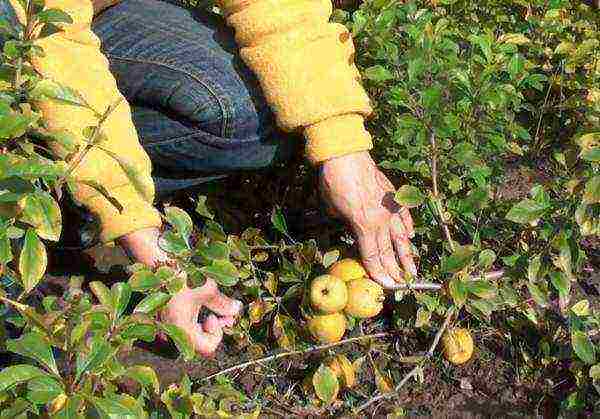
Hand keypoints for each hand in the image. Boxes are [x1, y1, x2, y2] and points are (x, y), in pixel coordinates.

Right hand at [118, 227, 242, 356]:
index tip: (217, 316)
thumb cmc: (182, 274)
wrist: (158, 259)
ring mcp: (167, 323)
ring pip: (192, 333)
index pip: (207, 348)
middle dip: (216, 328)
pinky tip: (201, 304)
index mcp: (181, 328)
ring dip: (207, 322)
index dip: (217, 334)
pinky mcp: (166, 315)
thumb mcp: (208, 289)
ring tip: (217, 308)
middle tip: (226, 313)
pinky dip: (196, 317)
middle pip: (200, 342)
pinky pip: (184, 324)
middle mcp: (172, 330)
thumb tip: (237, 310)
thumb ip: (223, 304)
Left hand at [320, 151, 416, 288]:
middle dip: (396, 270)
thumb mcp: (332, 209)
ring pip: (401, 236)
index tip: (388, 286)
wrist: (345, 154)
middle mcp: (380, 220)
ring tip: (414, 269)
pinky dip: (408, 226)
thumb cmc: (333, 181)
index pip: (373, 256)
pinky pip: (404, 215)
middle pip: (389, 251)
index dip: (380, 273)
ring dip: (407, 255)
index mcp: (364, 225)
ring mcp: (390, 207)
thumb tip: (350, 226)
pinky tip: (411, 236)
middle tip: (403, 285)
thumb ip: (345, 222)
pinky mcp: (393, 195)